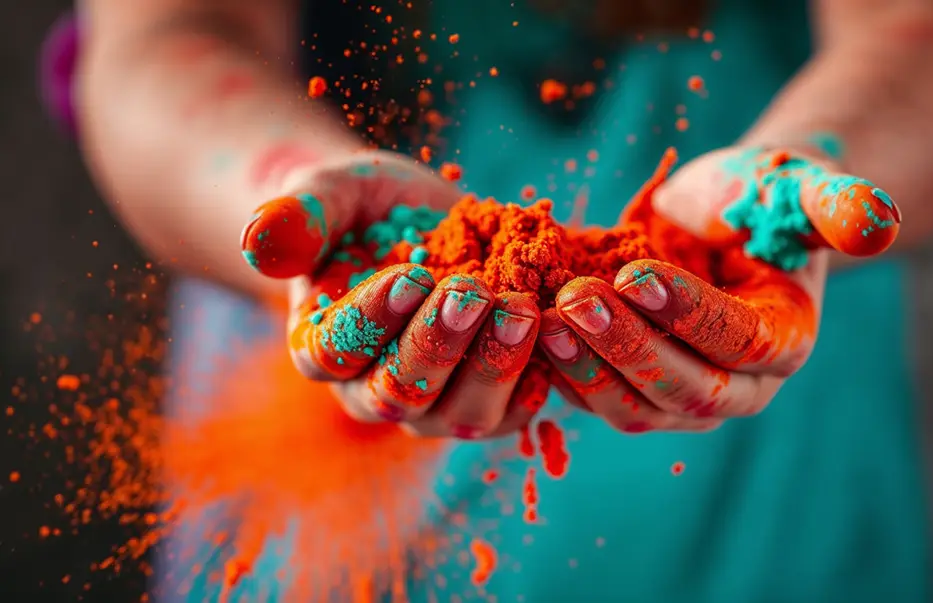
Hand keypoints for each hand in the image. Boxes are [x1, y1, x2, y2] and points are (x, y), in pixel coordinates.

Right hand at [241, 151, 543, 438]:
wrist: (419, 220)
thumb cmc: (363, 206)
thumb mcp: (331, 192)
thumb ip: (298, 215)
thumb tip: (258, 242)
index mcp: (323, 347)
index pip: (338, 351)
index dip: (374, 318)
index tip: (411, 275)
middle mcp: (374, 389)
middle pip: (402, 393)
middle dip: (440, 345)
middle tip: (476, 294)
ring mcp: (438, 402)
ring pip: (462, 414)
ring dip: (494, 366)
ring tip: (522, 310)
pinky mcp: (492, 397)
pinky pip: (516, 409)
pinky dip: (539, 377)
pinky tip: (556, 332)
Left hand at [535, 146, 900, 432]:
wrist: (714, 217)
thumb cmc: (759, 195)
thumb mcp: (796, 186)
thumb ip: (834, 204)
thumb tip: (880, 223)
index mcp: (784, 344)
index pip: (736, 342)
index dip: (687, 313)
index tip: (635, 274)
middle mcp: (738, 387)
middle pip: (684, 390)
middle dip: (627, 348)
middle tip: (576, 301)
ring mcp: (681, 396)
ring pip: (634, 409)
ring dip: (586, 371)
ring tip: (542, 321)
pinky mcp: (632, 389)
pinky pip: (595, 397)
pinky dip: (562, 373)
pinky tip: (526, 334)